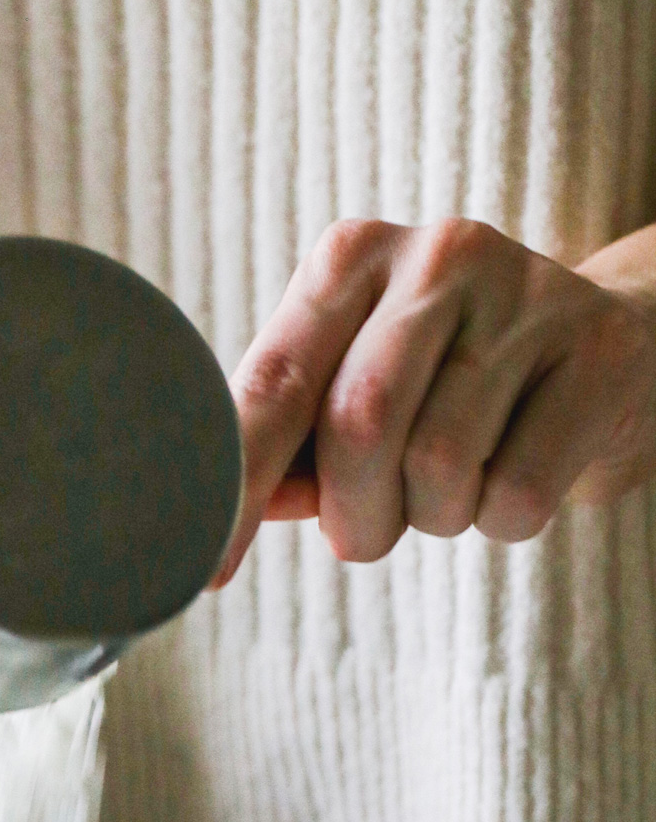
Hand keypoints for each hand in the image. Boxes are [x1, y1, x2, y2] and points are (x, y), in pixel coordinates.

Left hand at [215, 217, 655, 582]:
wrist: (615, 345)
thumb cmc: (450, 381)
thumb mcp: (362, 388)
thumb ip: (294, 444)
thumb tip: (223, 516)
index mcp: (352, 258)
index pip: (274, 381)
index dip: (236, 485)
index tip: (207, 566)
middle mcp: (438, 255)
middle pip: (358, 423)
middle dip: (353, 512)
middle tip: (366, 530)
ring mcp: (527, 296)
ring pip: (438, 464)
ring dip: (432, 519)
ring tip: (453, 489)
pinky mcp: (597, 355)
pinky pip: (514, 492)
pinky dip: (500, 521)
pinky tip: (515, 475)